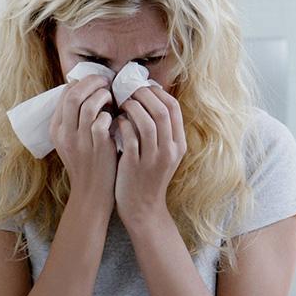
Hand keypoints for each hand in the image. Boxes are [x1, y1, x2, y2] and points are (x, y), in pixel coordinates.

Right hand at [50, 74, 116, 210]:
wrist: (92, 192)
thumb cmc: (88, 162)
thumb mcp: (73, 141)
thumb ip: (76, 119)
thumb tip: (90, 91)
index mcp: (56, 129)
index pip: (65, 93)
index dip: (82, 83)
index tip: (96, 82)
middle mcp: (65, 134)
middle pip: (74, 94)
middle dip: (92, 82)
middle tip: (106, 81)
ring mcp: (80, 141)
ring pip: (88, 105)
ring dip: (103, 96)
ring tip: (112, 98)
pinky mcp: (97, 148)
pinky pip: (102, 121)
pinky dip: (110, 115)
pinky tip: (116, 118)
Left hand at [113, 86, 185, 223]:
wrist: (142, 208)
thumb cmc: (148, 176)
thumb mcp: (164, 154)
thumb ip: (160, 130)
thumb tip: (147, 97)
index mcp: (179, 144)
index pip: (174, 108)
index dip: (157, 92)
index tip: (142, 87)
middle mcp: (170, 151)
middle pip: (161, 111)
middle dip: (143, 95)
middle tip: (128, 89)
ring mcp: (153, 159)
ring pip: (148, 123)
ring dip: (133, 108)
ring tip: (122, 103)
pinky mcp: (135, 166)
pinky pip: (130, 137)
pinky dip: (122, 125)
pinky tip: (116, 122)